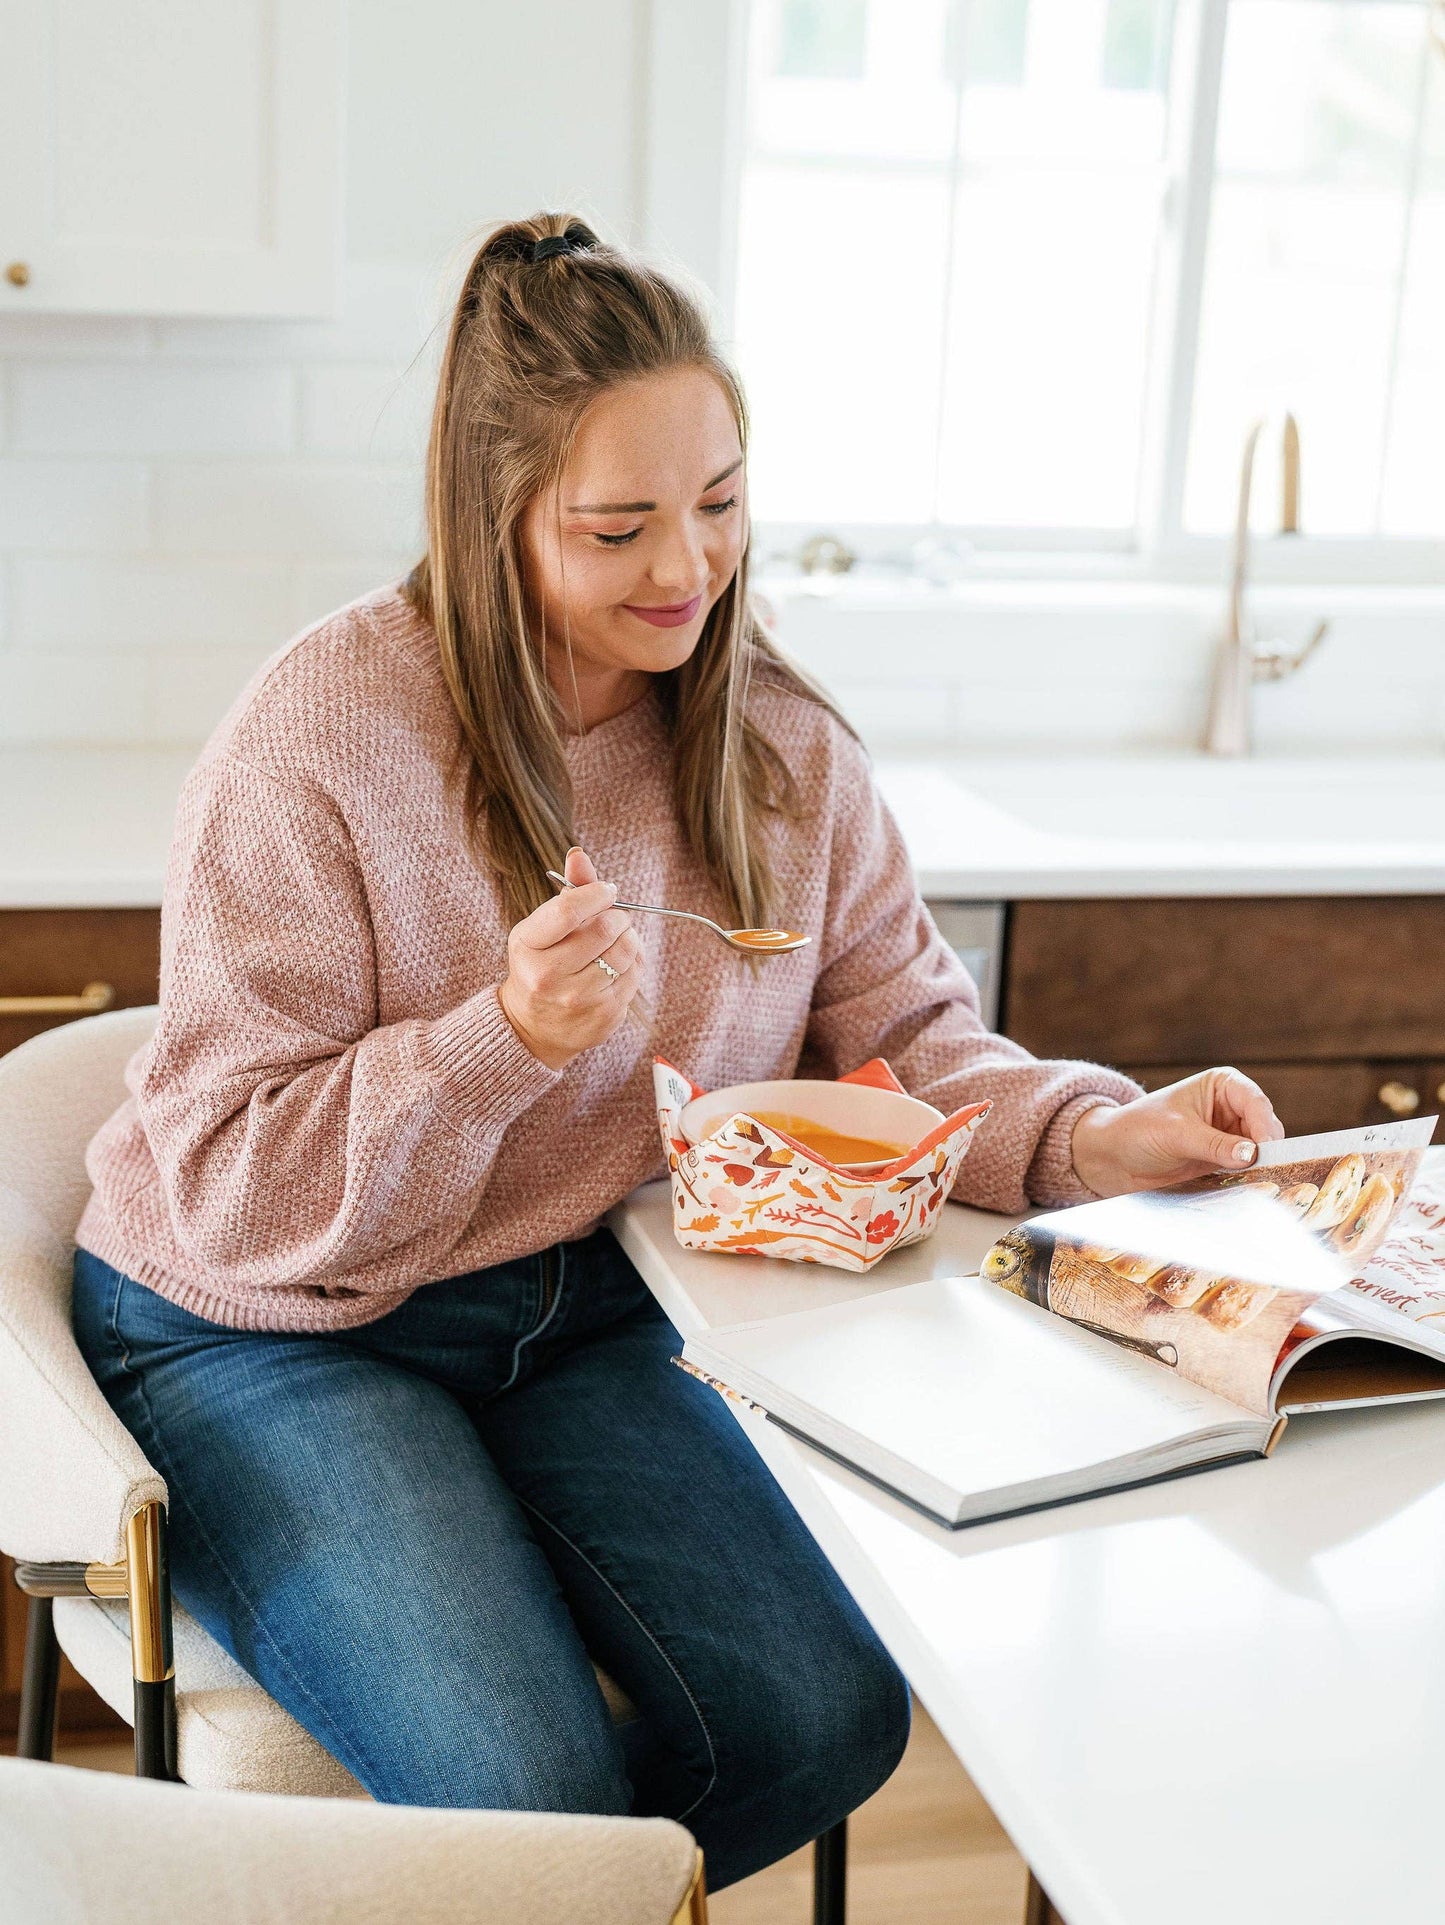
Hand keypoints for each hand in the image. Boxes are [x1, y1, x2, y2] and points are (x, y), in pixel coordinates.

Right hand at [498, 847, 643, 1069]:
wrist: (533, 1027)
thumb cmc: (540, 966)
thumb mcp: (541, 929)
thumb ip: (567, 893)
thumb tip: (579, 854)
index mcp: (527, 947)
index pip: (568, 910)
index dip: (596, 893)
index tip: (607, 890)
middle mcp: (548, 977)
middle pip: (606, 929)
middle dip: (617, 916)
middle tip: (614, 918)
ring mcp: (577, 1000)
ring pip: (626, 951)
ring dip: (629, 939)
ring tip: (615, 942)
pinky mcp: (603, 1017)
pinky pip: (634, 976)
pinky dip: (632, 965)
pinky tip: (615, 968)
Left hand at [1070, 1067, 1284, 1197]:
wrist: (1113, 1157)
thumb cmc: (1138, 1130)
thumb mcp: (1176, 1133)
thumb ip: (1215, 1144)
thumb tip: (1253, 1154)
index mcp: (1222, 1085)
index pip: (1254, 1102)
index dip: (1263, 1125)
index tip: (1263, 1150)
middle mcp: (1231, 1107)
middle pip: (1264, 1127)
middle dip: (1267, 1148)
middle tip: (1267, 1171)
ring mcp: (1229, 1135)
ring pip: (1261, 1151)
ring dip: (1261, 1165)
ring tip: (1259, 1182)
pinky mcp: (1223, 1160)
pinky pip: (1247, 1169)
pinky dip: (1251, 1177)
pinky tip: (1249, 1188)